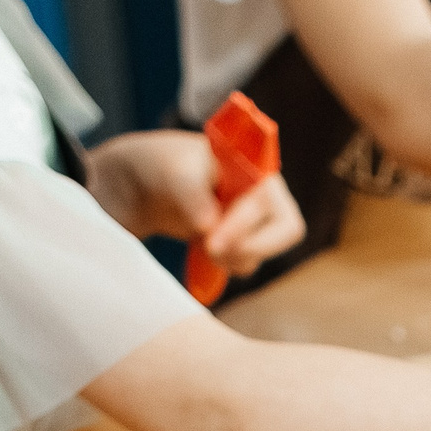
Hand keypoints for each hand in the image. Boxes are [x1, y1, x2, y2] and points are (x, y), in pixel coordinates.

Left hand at [85, 131, 304, 275]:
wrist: (145, 185)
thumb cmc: (165, 166)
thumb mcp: (175, 172)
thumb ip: (193, 195)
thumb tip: (208, 226)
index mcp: (257, 169)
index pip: (272, 205)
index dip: (247, 226)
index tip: (211, 241)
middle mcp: (264, 195)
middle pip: (284, 233)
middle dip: (248, 248)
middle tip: (210, 251)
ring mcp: (254, 221)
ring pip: (259, 253)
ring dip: (230, 258)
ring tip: (198, 243)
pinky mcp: (239, 241)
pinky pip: (243, 263)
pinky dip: (222, 264)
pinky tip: (199, 248)